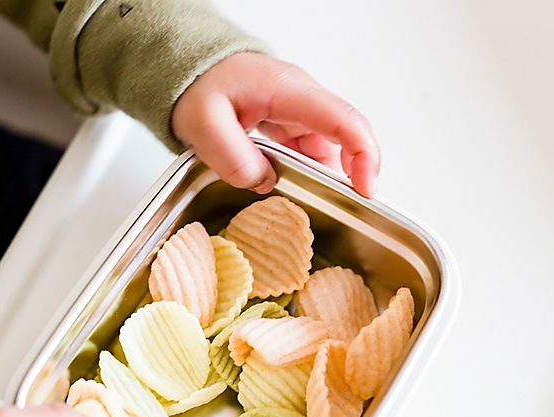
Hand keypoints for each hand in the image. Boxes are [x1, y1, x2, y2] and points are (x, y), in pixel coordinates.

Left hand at [172, 52, 379, 196]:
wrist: (187, 73)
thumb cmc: (196, 87)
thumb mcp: (203, 124)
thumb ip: (234, 158)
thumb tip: (265, 182)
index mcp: (288, 91)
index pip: (344, 121)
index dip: (364, 156)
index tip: (366, 190)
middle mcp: (301, 98)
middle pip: (345, 136)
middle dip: (350, 173)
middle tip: (343, 207)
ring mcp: (296, 110)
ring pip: (327, 147)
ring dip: (324, 175)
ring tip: (310, 200)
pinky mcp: (288, 123)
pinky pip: (308, 150)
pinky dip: (307, 171)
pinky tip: (292, 187)